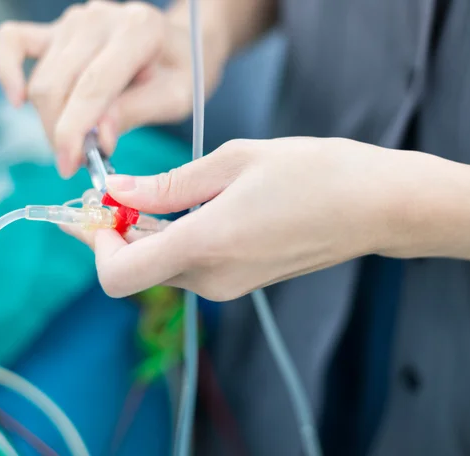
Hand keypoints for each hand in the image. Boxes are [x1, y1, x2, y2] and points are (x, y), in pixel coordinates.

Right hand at [0, 1, 228, 177]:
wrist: (180, 44)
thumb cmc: (179, 73)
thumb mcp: (174, 98)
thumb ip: (134, 112)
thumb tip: (95, 137)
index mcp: (137, 31)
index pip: (91, 87)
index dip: (75, 132)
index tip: (69, 166)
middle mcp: (99, 18)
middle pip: (56, 86)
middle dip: (60, 134)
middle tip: (79, 161)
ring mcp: (73, 20)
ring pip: (40, 79)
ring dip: (49, 119)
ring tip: (77, 139)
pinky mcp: (56, 29)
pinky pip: (13, 41)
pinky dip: (7, 71)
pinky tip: (17, 100)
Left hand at [61, 137, 423, 299]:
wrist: (372, 206)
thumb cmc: (312, 174)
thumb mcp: (232, 162)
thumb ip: (168, 185)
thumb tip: (118, 191)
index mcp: (204, 245)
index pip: (118, 274)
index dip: (96, 245)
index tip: (100, 209)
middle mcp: (211, 278)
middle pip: (136, 269)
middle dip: (116, 233)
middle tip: (115, 190)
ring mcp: (227, 286)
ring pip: (161, 266)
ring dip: (145, 234)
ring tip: (153, 191)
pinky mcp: (240, 283)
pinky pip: (189, 265)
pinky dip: (173, 239)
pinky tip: (187, 206)